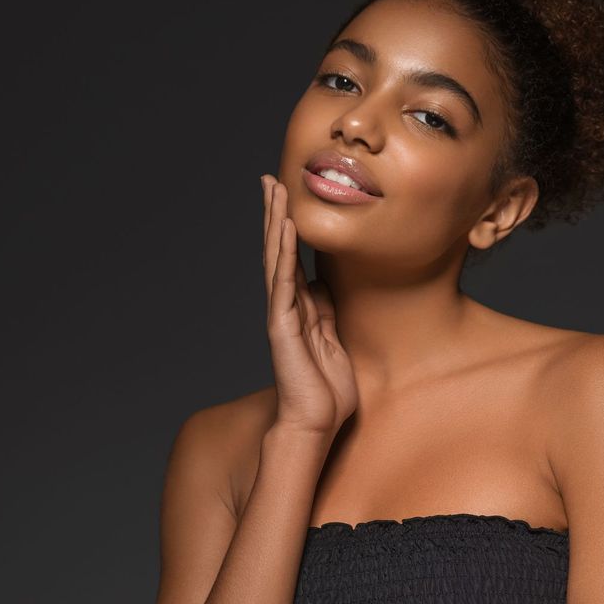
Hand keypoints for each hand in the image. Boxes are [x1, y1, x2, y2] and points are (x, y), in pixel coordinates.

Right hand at [261, 174, 358, 438]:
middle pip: (278, 250)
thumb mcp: (334, 339)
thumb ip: (325, 312)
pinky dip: (284, 254)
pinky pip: (284, 283)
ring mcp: (282, 315)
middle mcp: (287, 307)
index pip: (292, 258)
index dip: (287, 227)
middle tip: (269, 179)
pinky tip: (284, 229)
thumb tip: (321, 285)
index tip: (286, 196)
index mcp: (301, 308)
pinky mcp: (282, 327)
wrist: (316, 424)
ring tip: (273, 191)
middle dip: (274, 214)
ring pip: (276, 259)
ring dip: (275, 223)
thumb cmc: (326, 390)